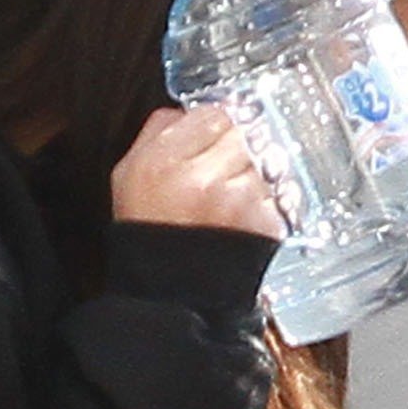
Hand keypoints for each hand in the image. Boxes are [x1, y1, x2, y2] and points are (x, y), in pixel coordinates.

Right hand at [111, 106, 284, 239]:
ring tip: (232, 199)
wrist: (171, 296)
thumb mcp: (129, 177)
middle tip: (225, 169)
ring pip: (264, 158)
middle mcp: (202, 176)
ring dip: (255, 173)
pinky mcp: (264, 222)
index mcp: (163, 159)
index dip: (216, 126)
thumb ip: (156, 132)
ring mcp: (237, 199)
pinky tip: (243, 218)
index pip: (212, 114)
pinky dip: (267, 201)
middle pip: (243, 132)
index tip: (214, 141)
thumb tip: (187, 111)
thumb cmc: (150, 237)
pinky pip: (278, 192)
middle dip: (237, 147)